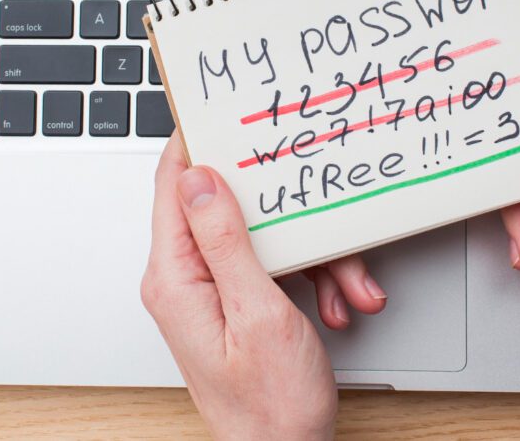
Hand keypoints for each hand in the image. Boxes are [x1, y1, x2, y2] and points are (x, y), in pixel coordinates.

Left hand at [142, 134, 346, 440]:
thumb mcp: (258, 313)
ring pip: (260, 238)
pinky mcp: (231, 302)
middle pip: (227, 208)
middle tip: (316, 207)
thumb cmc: (269, 405)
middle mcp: (182, 280)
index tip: (226, 113)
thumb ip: (225, 240)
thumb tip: (200, 178)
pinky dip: (309, 277)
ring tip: (346, 286)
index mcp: (175, 277)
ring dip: (310, 255)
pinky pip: (269, 266)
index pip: (173, 184)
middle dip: (284, 213)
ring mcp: (207, 290)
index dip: (199, 142)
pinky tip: (336, 301)